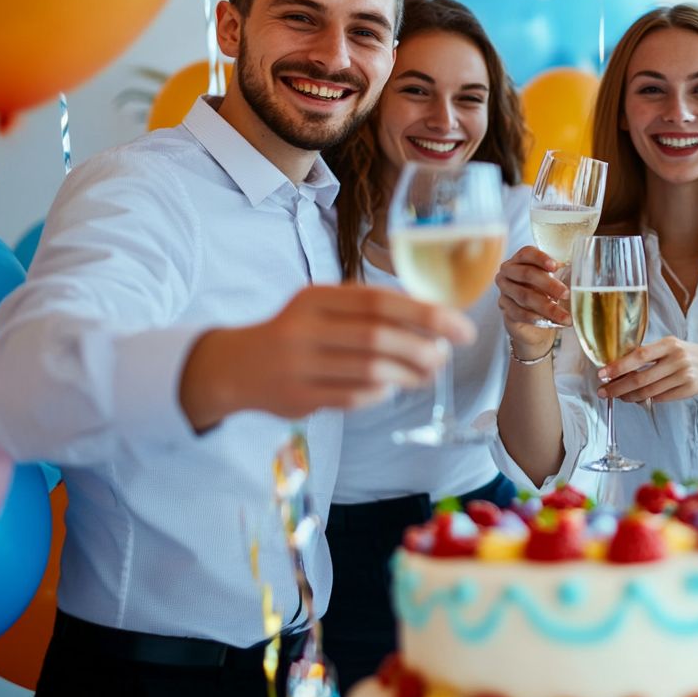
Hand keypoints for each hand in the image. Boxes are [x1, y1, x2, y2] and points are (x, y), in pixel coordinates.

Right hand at [180, 284, 475, 429]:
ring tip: (427, 373)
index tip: (461, 327)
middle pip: (378, 337)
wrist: (236, 366)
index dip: (427, 314)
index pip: (381, 301)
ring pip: (370, 371)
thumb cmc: (298, 332)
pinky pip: (354, 398)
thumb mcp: (325, 308)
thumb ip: (370, 309)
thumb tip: (436, 319)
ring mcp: (299, 365)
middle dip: (423, 348)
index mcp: (316, 298)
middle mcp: (304, 328)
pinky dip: (381, 394)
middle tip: (446, 355)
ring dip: (408, 374)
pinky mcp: (298, 398)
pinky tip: (393, 388)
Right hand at [496, 245, 567, 352]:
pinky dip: (535, 317)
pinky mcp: (504, 309)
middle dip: (548, 284)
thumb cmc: (546, 293)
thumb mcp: (555, 281)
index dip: (541, 258)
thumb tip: (584, 270)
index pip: (527, 253)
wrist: (535, 320)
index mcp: (521, 259)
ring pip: (525, 296)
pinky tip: (548, 322)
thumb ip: (564, 273)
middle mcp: (508, 272)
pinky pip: (518, 312)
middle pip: (526, 274)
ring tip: (565, 316)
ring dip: (547, 307)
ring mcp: (504, 291)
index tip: (556, 266)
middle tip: (566, 293)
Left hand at [596, 336, 697, 403]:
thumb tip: (620, 366)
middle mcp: (677, 359)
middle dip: (618, 387)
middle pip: (641, 377)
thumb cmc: (690, 355)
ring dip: (629, 396)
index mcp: (670, 344)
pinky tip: (637, 398)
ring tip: (618, 396)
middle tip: (603, 391)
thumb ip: (651, 353)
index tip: (602, 373)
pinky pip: (661, 398)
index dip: (618, 366)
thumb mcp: (673, 346)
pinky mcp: (689, 390)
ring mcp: (684, 376)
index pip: (639, 355)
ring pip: (649, 391)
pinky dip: (647, 399)